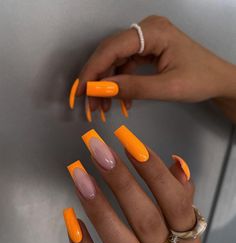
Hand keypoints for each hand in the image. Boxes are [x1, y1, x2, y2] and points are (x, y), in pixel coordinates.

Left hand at [64, 126, 205, 242]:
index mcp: (186, 233)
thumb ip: (180, 189)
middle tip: (97, 150)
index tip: (129, 142)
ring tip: (79, 176)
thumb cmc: (169, 240)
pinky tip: (71, 220)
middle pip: (146, 219)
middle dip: (121, 181)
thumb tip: (177, 162)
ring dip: (99, 210)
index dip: (153, 170)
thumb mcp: (181, 216)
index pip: (174, 199)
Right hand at [77, 15, 235, 121]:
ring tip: (102, 107)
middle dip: (97, 81)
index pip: (112, 48)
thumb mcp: (167, 87)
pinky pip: (125, 66)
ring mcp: (146, 40)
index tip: (81, 91)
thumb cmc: (201, 79)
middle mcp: (146, 31)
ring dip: (107, 85)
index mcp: (153, 32)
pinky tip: (119, 100)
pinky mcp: (147, 50)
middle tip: (89, 103)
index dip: (92, 70)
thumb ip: (134, 87)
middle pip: (110, 54)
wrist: (218, 80)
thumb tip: (103, 89)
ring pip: (115, 62)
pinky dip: (119, 84)